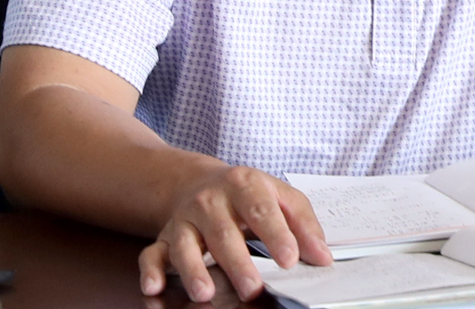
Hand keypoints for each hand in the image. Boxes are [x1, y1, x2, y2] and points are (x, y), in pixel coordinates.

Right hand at [136, 161, 330, 302]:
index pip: (262, 210)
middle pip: (223, 232)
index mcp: (244, 186)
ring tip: (204, 292)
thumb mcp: (280, 196)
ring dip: (193, 269)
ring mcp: (185, 219)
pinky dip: (151, 271)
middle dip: (237, 262)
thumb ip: (303, 224)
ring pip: (185, 245)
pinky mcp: (165, 237)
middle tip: (253, 287)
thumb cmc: (248, 195)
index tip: (290, 258)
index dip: (276, 234)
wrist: (199, 181)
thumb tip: (322, 257)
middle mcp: (210, 201)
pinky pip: (152, 253)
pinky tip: (155, 287)